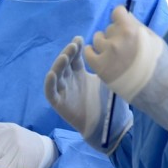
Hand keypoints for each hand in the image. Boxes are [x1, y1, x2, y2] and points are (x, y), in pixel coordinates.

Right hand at [44, 37, 131, 153]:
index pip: (75, 58)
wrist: (110, 127)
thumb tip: (118, 50)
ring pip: (56, 74)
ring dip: (59, 64)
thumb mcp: (111, 82)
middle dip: (68, 52)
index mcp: (82, 75)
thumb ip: (110, 67)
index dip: (76, 48)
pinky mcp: (59, 104)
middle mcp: (71, 81)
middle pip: (65, 63)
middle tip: (75, 45)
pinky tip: (53, 74)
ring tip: (66, 56)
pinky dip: (50, 83)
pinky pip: (50, 92)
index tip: (80, 39)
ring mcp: (64, 91)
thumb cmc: (112, 106)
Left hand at [85, 5, 157, 98]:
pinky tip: (95, 53)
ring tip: (110, 51)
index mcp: (131, 29)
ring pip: (98, 39)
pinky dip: (91, 52)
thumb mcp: (154, 38)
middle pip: (110, 28)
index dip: (120, 17)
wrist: (161, 90)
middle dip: (116, 34)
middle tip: (123, 45)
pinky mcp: (100, 68)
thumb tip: (126, 16)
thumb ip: (137, 26)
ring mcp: (107, 54)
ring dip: (103, 42)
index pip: (118, 12)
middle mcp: (117, 39)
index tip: (122, 23)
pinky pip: (89, 53)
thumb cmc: (161, 63)